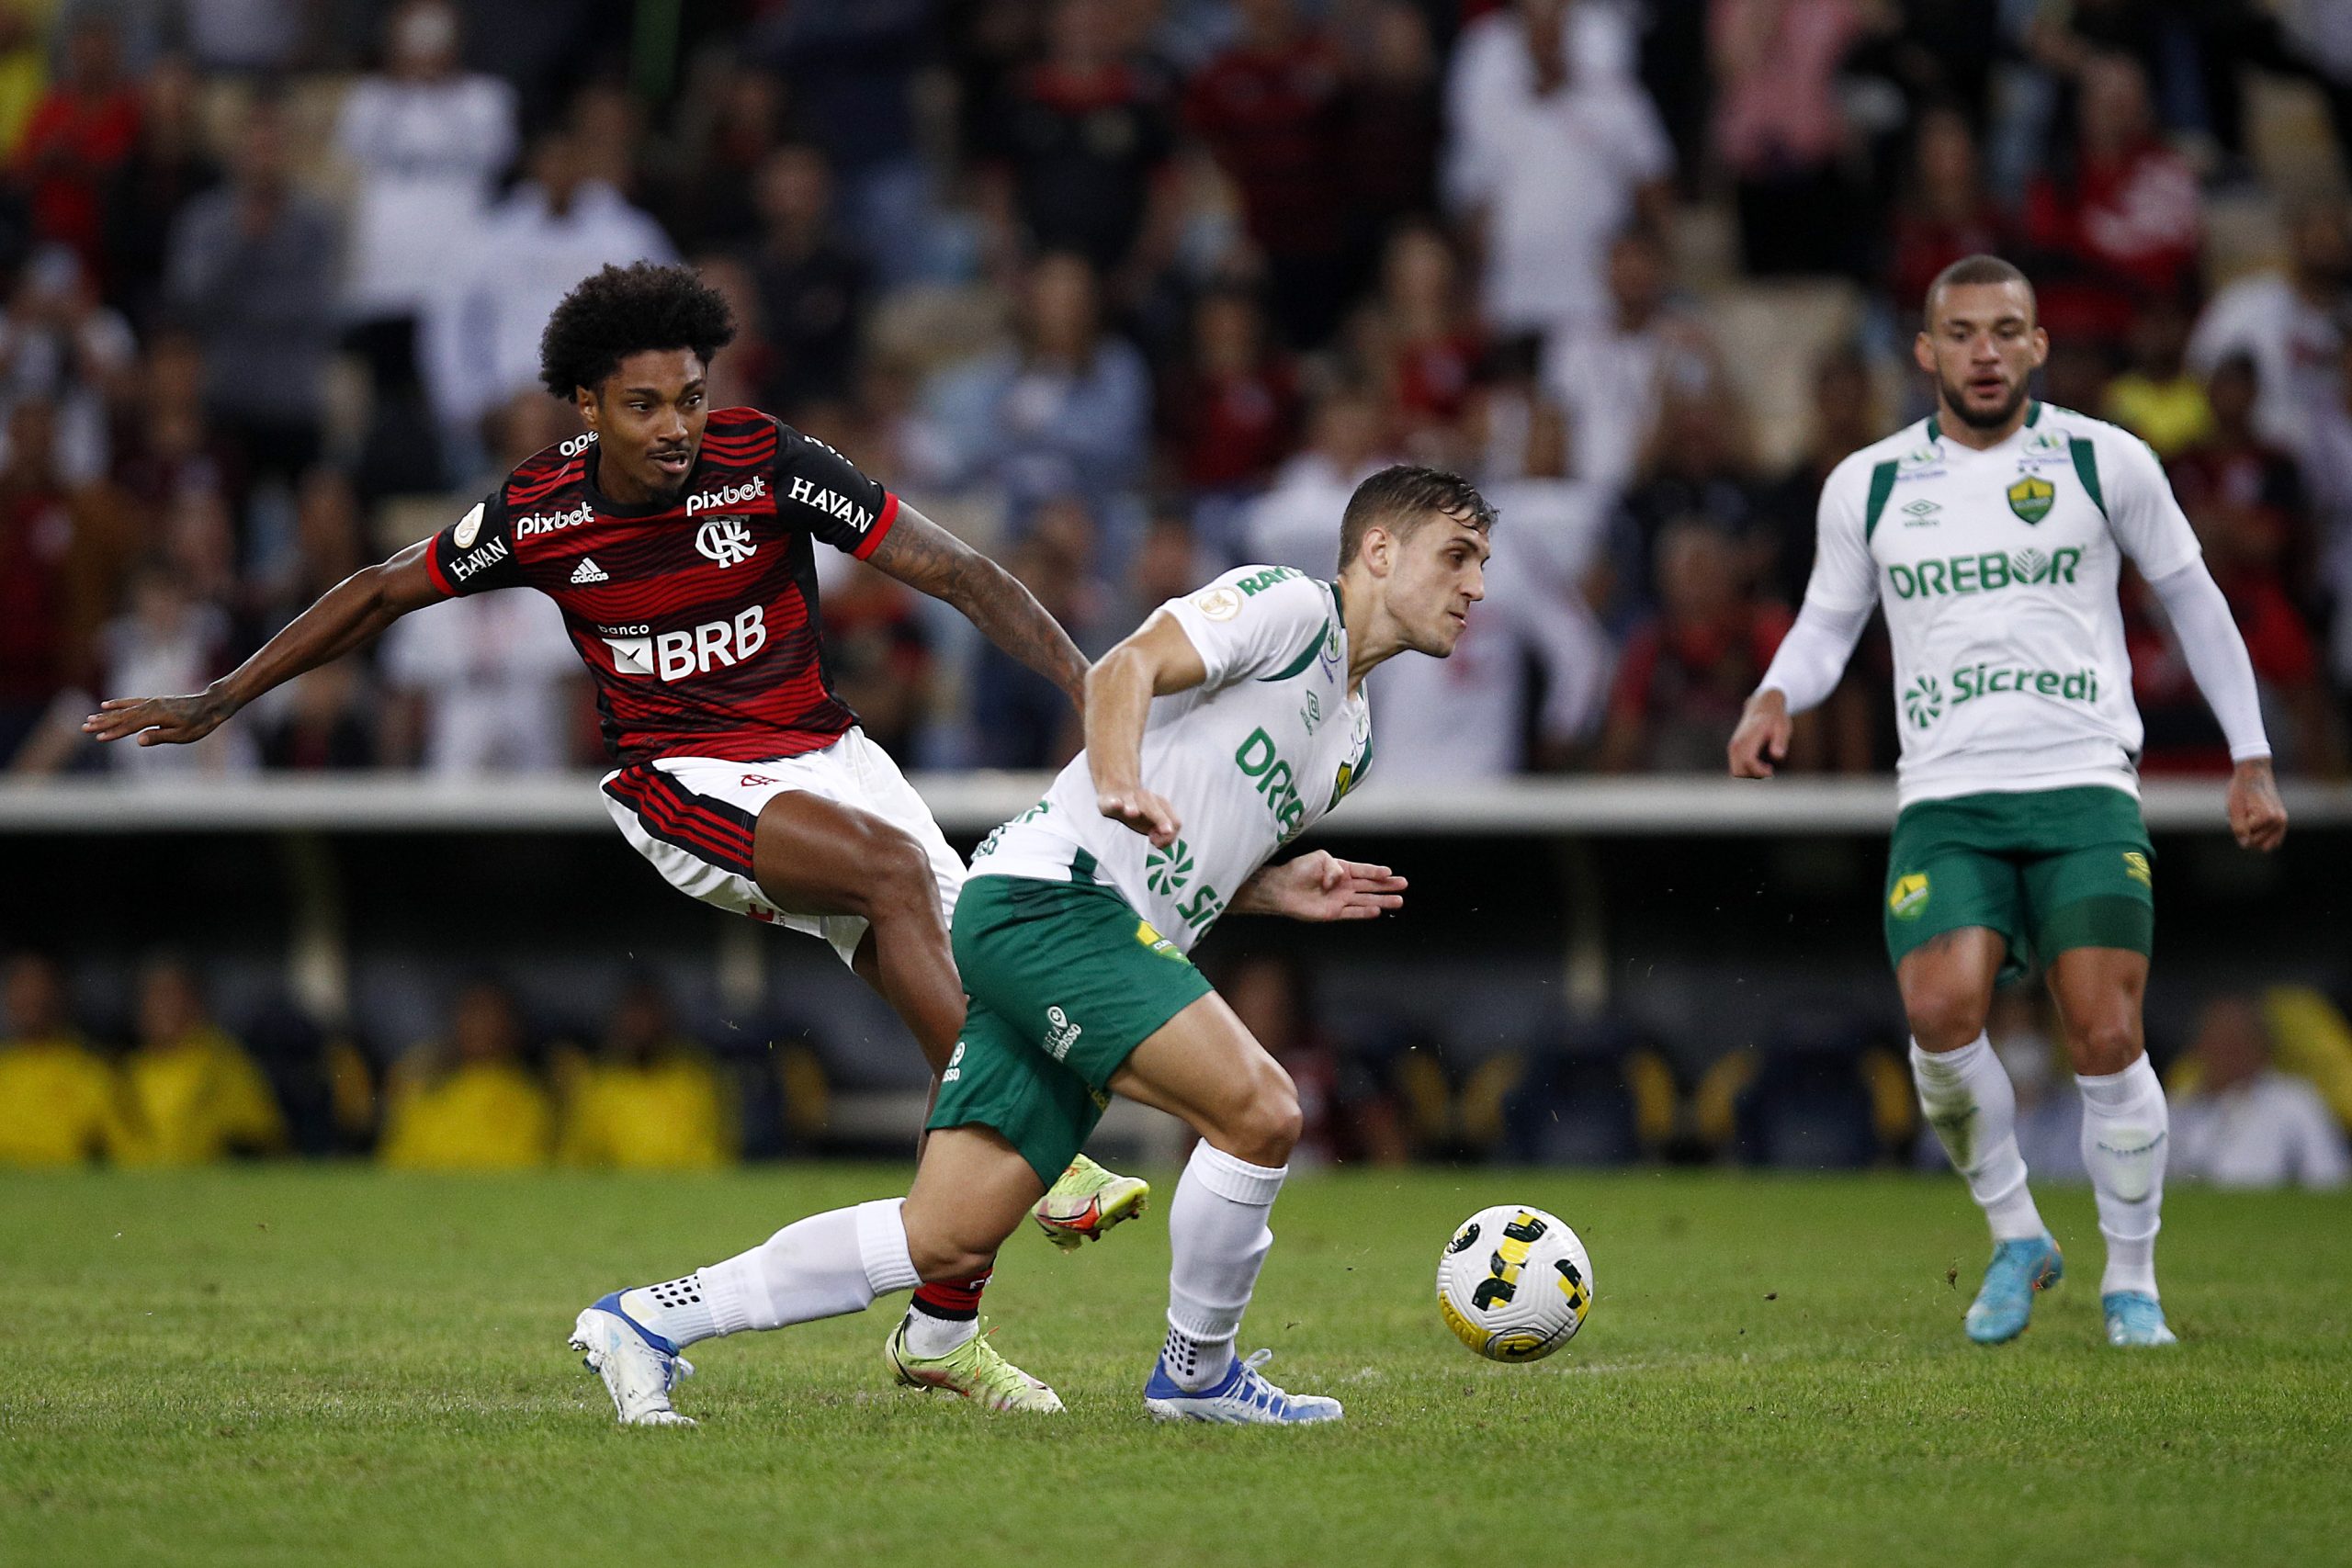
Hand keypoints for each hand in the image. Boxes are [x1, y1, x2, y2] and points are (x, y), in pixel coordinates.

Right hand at [82, 690, 234, 746]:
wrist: (211, 705)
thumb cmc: (200, 723)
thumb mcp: (183, 735)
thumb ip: (160, 736)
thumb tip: (139, 740)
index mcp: (156, 716)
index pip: (130, 726)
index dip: (114, 732)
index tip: (98, 737)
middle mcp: (150, 707)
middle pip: (122, 717)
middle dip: (103, 723)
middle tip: (84, 727)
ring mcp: (152, 702)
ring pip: (124, 709)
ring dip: (106, 714)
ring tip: (90, 718)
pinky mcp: (155, 701)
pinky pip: (132, 701)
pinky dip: (119, 703)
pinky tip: (106, 704)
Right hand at [1098, 785, 1179, 846]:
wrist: (1117, 792)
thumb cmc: (1141, 812)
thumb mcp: (1155, 825)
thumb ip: (1165, 837)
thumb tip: (1160, 843)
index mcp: (1162, 805)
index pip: (1174, 822)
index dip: (1169, 836)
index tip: (1155, 841)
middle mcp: (1147, 799)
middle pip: (1155, 810)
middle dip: (1161, 820)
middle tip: (1166, 831)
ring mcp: (1130, 798)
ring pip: (1134, 802)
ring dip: (1133, 807)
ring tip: (1133, 813)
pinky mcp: (1114, 799)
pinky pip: (1115, 801)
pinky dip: (1116, 803)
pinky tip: (1116, 803)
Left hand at [1246, 851, 1407, 922]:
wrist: (1282, 888)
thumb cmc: (1298, 870)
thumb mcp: (1319, 858)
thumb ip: (1334, 867)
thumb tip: (1340, 880)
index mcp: (1341, 869)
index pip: (1364, 870)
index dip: (1377, 871)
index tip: (1390, 873)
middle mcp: (1343, 885)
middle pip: (1370, 885)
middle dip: (1387, 885)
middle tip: (1403, 885)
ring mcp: (1340, 899)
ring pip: (1366, 900)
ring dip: (1382, 900)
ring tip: (1398, 900)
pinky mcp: (1334, 913)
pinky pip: (1353, 913)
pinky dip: (1365, 912)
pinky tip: (1377, 910)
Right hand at [1728, 688, 1790, 777]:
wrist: (1762, 706)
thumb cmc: (1775, 718)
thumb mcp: (1783, 727)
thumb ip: (1780, 741)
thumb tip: (1777, 756)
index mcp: (1748, 739)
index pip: (1749, 761)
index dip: (1760, 771)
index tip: (1771, 771)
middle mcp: (1736, 744)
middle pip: (1738, 771)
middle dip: (1754, 777)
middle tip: (1770, 772)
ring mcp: (1733, 748)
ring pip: (1735, 772)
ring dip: (1750, 776)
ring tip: (1767, 768)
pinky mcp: (1733, 750)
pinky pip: (1736, 768)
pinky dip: (1746, 772)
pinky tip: (1761, 766)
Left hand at [2227, 757, 2286, 850]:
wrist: (2254, 773)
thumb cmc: (2241, 789)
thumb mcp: (2234, 807)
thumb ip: (2239, 827)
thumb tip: (2245, 844)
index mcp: (2266, 817)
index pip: (2246, 840)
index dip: (2237, 828)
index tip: (2238, 812)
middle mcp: (2279, 821)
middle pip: (2257, 844)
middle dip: (2246, 833)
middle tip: (2243, 815)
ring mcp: (2283, 821)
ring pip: (2266, 846)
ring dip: (2255, 836)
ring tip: (2250, 819)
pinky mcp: (2283, 821)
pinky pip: (2274, 841)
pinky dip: (2264, 838)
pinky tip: (2257, 826)